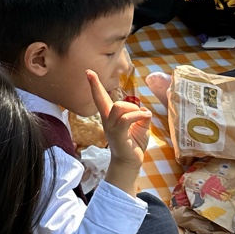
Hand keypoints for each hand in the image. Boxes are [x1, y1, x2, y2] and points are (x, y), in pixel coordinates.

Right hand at [88, 71, 150, 192]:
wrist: (131, 162)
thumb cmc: (134, 143)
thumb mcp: (141, 125)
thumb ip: (141, 115)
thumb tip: (144, 110)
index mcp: (110, 116)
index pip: (100, 98)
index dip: (95, 85)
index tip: (88, 71)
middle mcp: (107, 120)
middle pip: (110, 100)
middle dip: (129, 104)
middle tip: (141, 114)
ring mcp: (111, 128)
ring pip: (119, 107)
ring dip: (135, 109)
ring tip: (143, 117)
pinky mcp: (118, 135)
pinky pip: (126, 118)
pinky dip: (139, 115)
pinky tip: (146, 117)